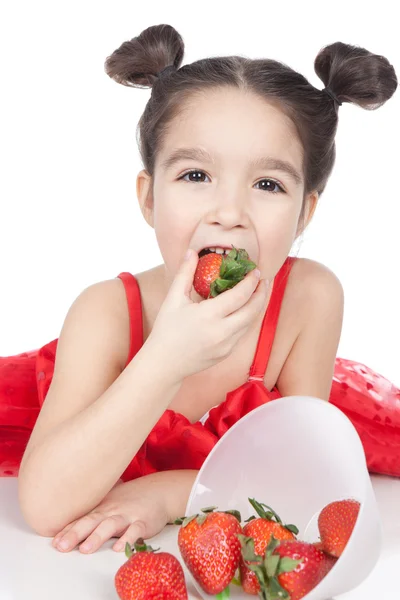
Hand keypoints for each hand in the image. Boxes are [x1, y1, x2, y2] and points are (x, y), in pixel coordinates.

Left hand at [51, 474, 169, 553]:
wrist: (160, 490)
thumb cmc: (131, 498)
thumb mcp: (111, 501)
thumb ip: (94, 512)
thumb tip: (71, 524)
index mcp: (102, 507)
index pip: (82, 519)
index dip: (67, 531)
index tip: (54, 543)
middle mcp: (112, 510)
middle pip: (91, 521)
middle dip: (75, 534)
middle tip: (61, 546)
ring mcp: (128, 515)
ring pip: (111, 525)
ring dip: (97, 537)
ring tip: (85, 549)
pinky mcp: (143, 522)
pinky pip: (135, 530)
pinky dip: (127, 539)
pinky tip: (119, 548)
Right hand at [147, 249, 268, 381]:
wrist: (165, 363)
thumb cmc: (167, 329)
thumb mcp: (174, 299)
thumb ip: (185, 273)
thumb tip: (192, 252)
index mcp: (209, 315)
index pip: (240, 295)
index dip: (251, 281)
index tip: (256, 271)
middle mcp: (222, 331)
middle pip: (253, 310)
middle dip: (262, 293)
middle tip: (264, 280)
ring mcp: (227, 345)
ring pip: (250, 323)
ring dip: (257, 307)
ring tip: (259, 293)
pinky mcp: (227, 353)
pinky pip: (242, 333)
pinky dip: (247, 319)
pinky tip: (245, 310)